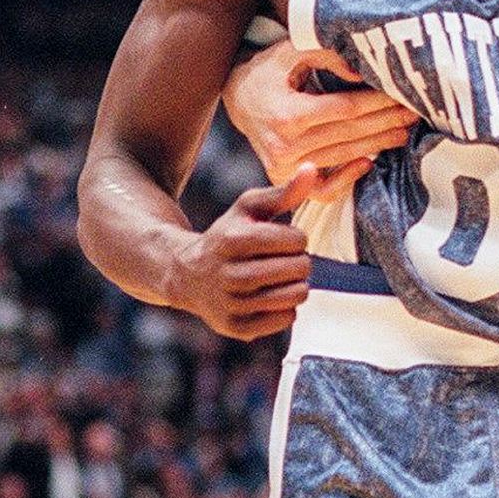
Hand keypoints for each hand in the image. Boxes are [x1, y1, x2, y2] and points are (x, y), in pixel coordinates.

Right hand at [169, 166, 318, 338]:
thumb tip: (312, 169)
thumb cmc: (227, 236)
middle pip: (299, 268)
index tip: (282, 240)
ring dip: (295, 284)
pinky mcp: (238, 328)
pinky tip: (268, 296)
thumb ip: (283, 192)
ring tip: (278, 277)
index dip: (296, 238)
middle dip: (298, 261)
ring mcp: (233, 305)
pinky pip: (287, 318)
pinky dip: (285, 307)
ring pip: (296, 295)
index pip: (296, 240)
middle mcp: (230, 275)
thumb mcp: (248, 209)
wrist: (186, 275)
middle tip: (282, 260)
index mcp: (233, 240)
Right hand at [223, 39, 418, 200]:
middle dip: (386, 122)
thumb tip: (360, 72)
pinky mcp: (284, 178)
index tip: (401, 94)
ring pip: (343, 155)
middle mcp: (285, 145)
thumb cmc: (269, 71)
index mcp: (287, 113)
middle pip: (349, 133)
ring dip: (377, 144)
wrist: (237, 98)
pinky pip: (323, 187)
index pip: (346, 109)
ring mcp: (285, 166)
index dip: (377, 102)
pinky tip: (370, 162)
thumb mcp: (291, 51)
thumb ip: (325, 55)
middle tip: (414, 113)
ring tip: (403, 132)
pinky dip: (348, 178)